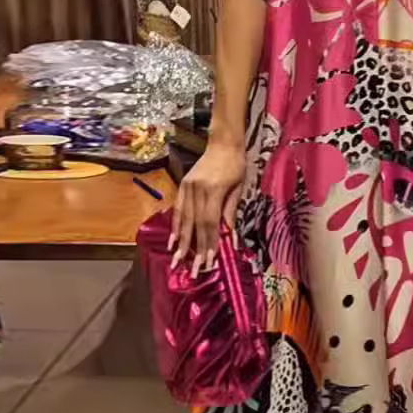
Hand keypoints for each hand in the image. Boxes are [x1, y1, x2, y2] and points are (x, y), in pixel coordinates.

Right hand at [170, 136, 245, 276]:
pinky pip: (178, 209)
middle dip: (194, 249)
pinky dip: (176, 226)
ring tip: (178, 260)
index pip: (210, 223)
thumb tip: (230, 239)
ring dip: (182, 242)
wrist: (223, 142)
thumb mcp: (238, 189)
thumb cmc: (235, 165)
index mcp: (213, 190)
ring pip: (183, 219)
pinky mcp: (182, 185)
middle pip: (195, 224)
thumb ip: (231, 213)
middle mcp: (197, 190)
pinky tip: (174, 240)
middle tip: (192, 270)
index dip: (209, 244)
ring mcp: (187, 187)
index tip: (209, 262)